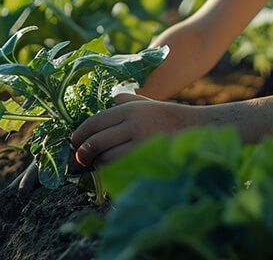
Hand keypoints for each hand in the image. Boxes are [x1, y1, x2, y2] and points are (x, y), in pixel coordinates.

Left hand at [70, 93, 196, 168]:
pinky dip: (112, 173)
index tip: (73, 143)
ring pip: (106, 158)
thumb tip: (112, 99)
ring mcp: (141, 142)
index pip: (95, 121)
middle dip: (82, 153)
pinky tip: (111, 172)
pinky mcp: (148, 159)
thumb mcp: (148, 104)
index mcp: (131, 108)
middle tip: (78, 160)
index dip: (80, 134)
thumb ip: (128, 102)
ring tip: (95, 166)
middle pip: (96, 141)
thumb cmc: (170, 118)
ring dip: (97, 165)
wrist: (199, 130)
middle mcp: (134, 123)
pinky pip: (122, 170)